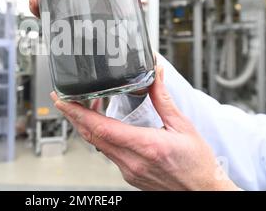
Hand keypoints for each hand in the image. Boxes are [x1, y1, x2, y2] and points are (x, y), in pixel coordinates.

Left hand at [50, 66, 238, 190]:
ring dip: (85, 125)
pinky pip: (107, 153)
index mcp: (147, 146)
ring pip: (97, 145)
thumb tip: (155, 73)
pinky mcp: (129, 174)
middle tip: (62, 99)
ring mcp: (129, 170)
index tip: (64, 101)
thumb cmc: (197, 164)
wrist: (203, 191)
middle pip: (92, 136)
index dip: (78, 113)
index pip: (102, 128)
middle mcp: (133, 161)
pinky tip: (102, 125)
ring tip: (80, 107)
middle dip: (73, 116)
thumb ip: (163, 98)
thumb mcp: (183, 126)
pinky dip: (99, 136)